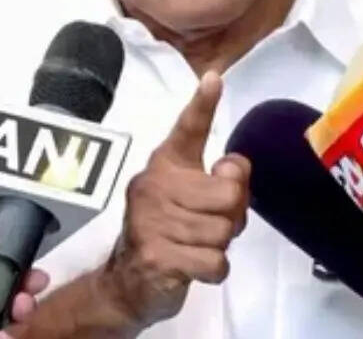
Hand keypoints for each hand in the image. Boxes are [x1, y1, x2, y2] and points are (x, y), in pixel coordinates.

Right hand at [99, 72, 250, 329]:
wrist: (126, 284)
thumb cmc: (169, 233)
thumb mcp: (193, 199)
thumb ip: (220, 180)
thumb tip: (236, 167)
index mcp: (166, 165)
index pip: (188, 129)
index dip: (203, 103)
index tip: (214, 78)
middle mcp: (156, 185)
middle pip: (229, 193)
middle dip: (233, 217)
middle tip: (211, 227)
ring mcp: (152, 221)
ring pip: (225, 231)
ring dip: (221, 246)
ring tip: (196, 247)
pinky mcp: (157, 256)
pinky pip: (216, 261)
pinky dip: (214, 270)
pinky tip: (194, 267)